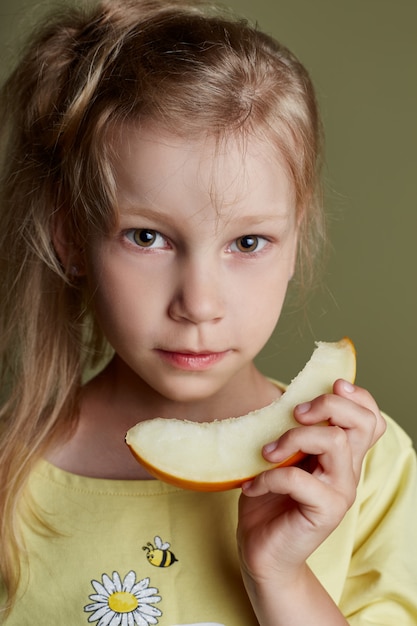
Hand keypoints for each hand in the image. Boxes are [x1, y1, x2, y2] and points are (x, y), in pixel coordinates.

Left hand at [237, 380, 385, 584]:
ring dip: (293, 438)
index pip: (370, 418)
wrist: (262, 551)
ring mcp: (341, 492)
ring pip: (334, 441)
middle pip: (362, 422)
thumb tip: (280, 398)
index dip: (357, 396)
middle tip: (294, 414)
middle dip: (328, 404)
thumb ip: (291, 432)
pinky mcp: (325, 513)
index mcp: (342, 455)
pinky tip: (252, 487)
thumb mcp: (281, 458)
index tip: (330, 385)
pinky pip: (298, 479)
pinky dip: (269, 476)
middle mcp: (348, 470)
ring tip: (267, 453)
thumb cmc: (268, 500)